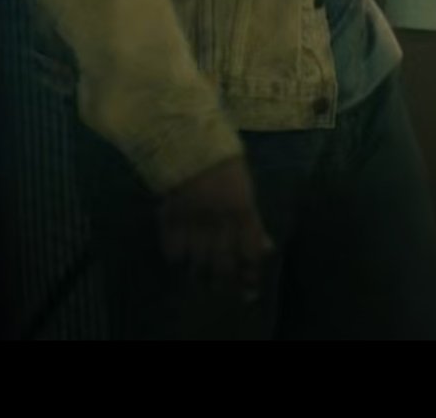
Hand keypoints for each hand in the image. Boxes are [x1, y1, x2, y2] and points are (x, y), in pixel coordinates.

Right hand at [157, 156, 271, 301]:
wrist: (186, 140)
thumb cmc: (222, 163)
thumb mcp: (245, 189)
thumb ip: (254, 221)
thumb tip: (267, 249)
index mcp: (242, 210)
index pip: (249, 253)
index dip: (250, 275)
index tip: (250, 290)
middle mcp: (219, 220)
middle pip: (223, 264)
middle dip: (227, 285)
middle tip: (226, 294)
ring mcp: (192, 221)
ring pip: (198, 263)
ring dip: (202, 278)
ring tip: (204, 285)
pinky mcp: (169, 219)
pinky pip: (173, 250)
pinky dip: (178, 260)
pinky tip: (181, 264)